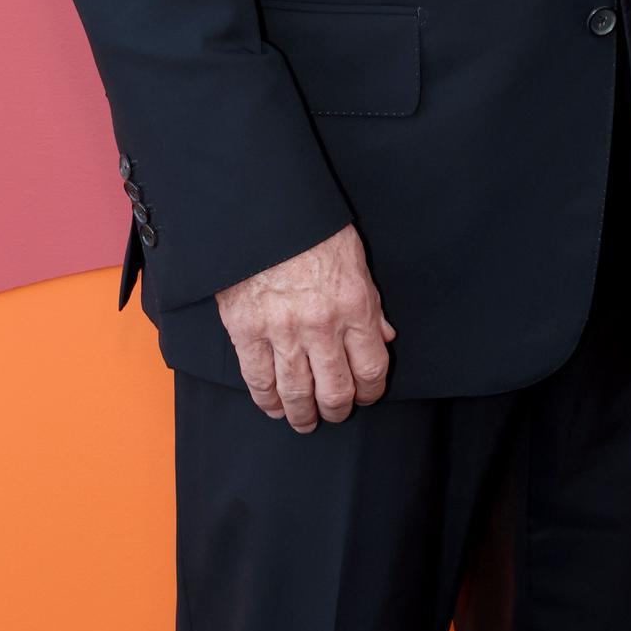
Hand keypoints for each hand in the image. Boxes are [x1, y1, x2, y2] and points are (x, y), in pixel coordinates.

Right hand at [215, 223, 395, 429]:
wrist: (263, 211)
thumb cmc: (313, 229)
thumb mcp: (355, 258)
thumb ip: (371, 302)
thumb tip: (384, 336)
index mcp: (354, 305)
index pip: (371, 369)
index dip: (370, 392)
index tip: (365, 396)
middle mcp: (321, 325)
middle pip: (335, 391)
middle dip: (337, 409)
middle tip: (334, 412)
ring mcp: (282, 331)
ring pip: (296, 394)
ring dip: (303, 415)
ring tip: (304, 420)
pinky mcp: (246, 331)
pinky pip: (258, 380)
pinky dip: (267, 401)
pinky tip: (273, 407)